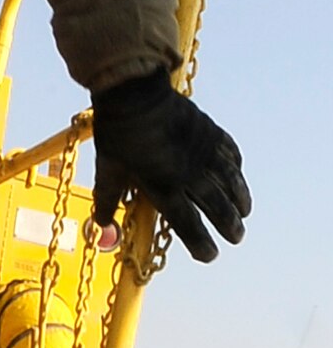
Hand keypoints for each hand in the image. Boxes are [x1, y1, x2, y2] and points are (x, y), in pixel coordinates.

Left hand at [91, 68, 250, 262]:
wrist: (133, 91)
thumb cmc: (117, 133)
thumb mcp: (108, 169)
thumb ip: (107, 201)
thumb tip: (102, 230)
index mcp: (164, 187)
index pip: (188, 225)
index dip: (201, 244)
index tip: (209, 255)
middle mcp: (190, 173)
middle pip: (217, 207)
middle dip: (229, 226)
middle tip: (235, 237)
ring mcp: (203, 151)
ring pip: (231, 182)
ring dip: (240, 200)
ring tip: (244, 213)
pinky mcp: (209, 131)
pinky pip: (230, 153)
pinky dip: (237, 167)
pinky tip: (238, 174)